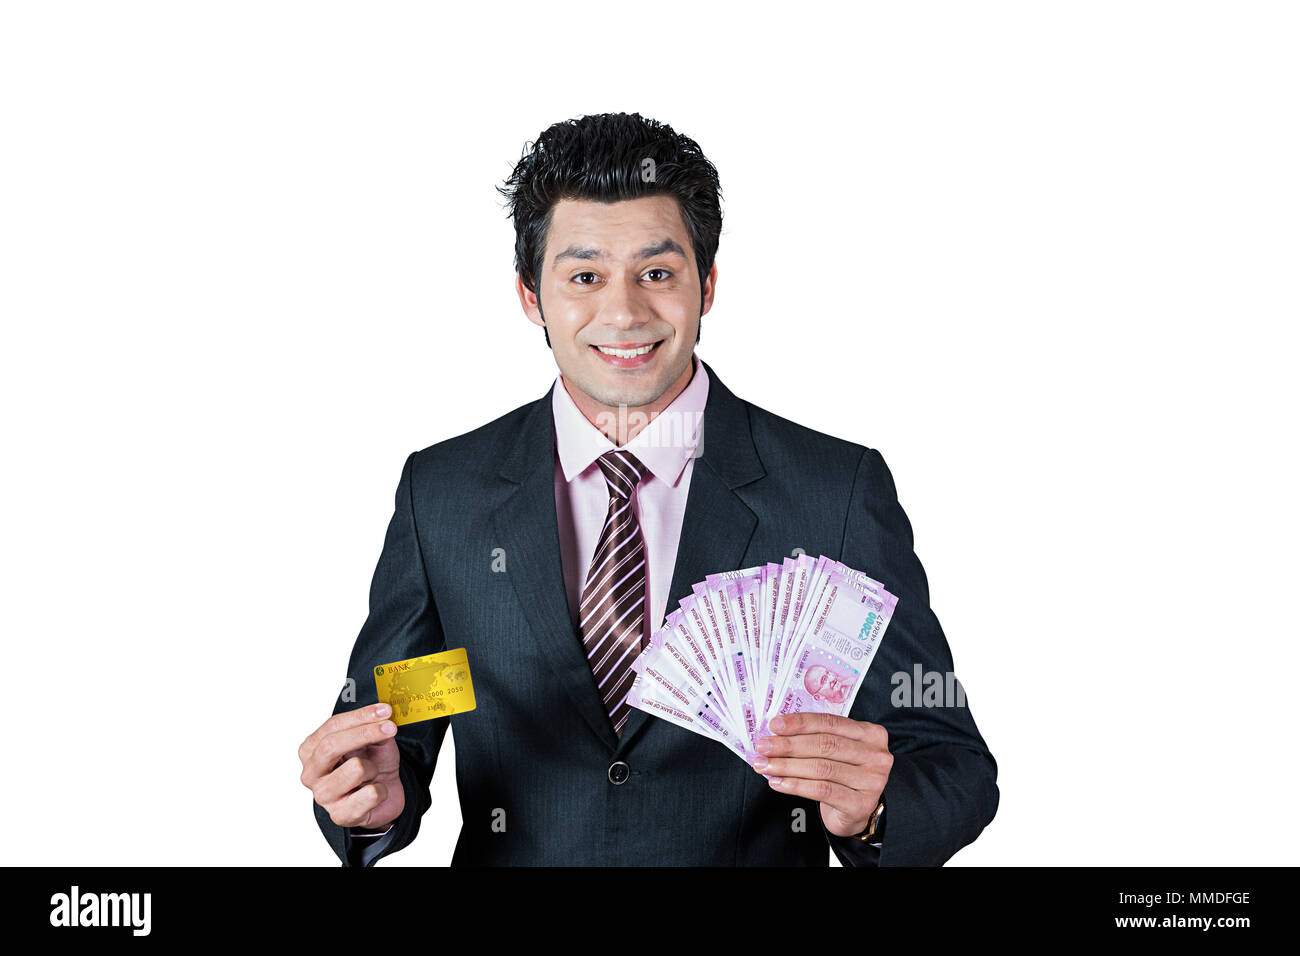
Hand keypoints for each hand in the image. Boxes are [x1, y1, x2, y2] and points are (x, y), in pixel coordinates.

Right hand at [299, 703, 404, 830]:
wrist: (383, 794)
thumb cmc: (372, 763)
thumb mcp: (373, 740)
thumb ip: (373, 727)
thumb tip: (382, 716)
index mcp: (311, 750)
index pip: (332, 726)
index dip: (360, 716)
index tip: (385, 710)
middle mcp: (311, 773)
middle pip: (331, 746)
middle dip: (364, 733)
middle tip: (391, 727)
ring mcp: (323, 796)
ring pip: (355, 769)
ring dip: (374, 767)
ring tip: (373, 773)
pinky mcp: (340, 816)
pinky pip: (370, 794)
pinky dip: (382, 789)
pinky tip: (377, 791)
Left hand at [753, 712, 891, 837]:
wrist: (857, 811)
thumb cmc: (843, 775)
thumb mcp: (837, 751)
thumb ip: (816, 737)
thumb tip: (776, 732)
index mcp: (871, 733)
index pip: (830, 722)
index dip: (800, 723)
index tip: (774, 725)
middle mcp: (876, 755)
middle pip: (825, 745)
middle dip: (788, 745)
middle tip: (763, 747)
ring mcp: (872, 780)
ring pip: (821, 768)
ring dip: (787, 766)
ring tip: (765, 765)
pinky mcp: (861, 804)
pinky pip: (822, 790)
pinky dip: (796, 785)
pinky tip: (778, 783)